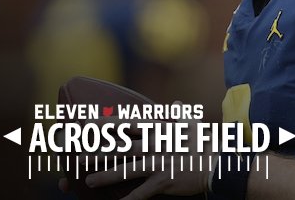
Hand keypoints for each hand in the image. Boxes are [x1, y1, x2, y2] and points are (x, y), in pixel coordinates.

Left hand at [80, 102, 212, 199]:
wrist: (216, 163)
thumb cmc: (203, 142)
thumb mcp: (192, 123)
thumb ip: (180, 114)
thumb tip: (176, 104)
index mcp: (158, 129)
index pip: (127, 124)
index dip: (106, 124)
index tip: (88, 125)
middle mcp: (154, 145)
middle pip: (120, 148)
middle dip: (97, 152)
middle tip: (77, 157)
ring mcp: (158, 163)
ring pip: (125, 169)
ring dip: (105, 176)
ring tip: (89, 180)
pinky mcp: (163, 181)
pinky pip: (141, 193)